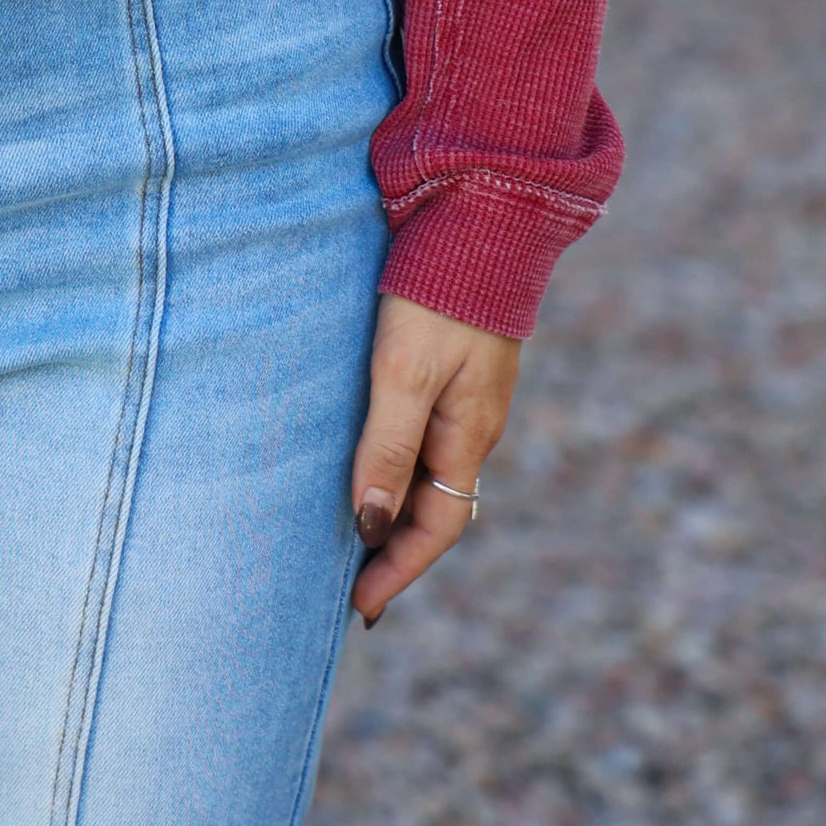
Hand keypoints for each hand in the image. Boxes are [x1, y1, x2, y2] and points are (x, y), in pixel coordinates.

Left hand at [349, 293, 519, 624]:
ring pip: (427, 473)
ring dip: (393, 509)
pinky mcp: (452, 368)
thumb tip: (368, 526)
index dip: (398, 570)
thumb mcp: (404, 373)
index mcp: (468, 435)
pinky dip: (394, 466)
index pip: (437, 528)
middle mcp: (472, 425)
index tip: (360, 609)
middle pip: (433, 508)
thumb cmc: (438, 294)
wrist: (481, 216)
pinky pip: (422, 437)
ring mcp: (465, 396)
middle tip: (344, 586)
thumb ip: (386, 447)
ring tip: (346, 534)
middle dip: (393, 551)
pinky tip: (365, 461)